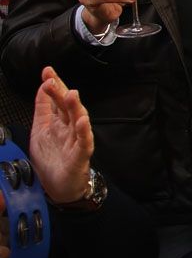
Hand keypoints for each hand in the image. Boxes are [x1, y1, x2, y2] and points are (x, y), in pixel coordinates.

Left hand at [31, 68, 95, 203]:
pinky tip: (82, 121)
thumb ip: (42, 109)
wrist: (58, 187)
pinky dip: (84, 132)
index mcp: (58, 122)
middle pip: (67, 107)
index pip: (57, 99)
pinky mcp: (80, 156)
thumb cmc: (52, 159)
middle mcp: (69, 128)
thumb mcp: (40, 130)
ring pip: (78, 121)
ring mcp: (76, 141)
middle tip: (53, 80)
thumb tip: (42, 86)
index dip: (54, 85)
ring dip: (75, 107)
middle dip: (61, 92)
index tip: (47, 70)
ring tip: (71, 94)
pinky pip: (84, 142)